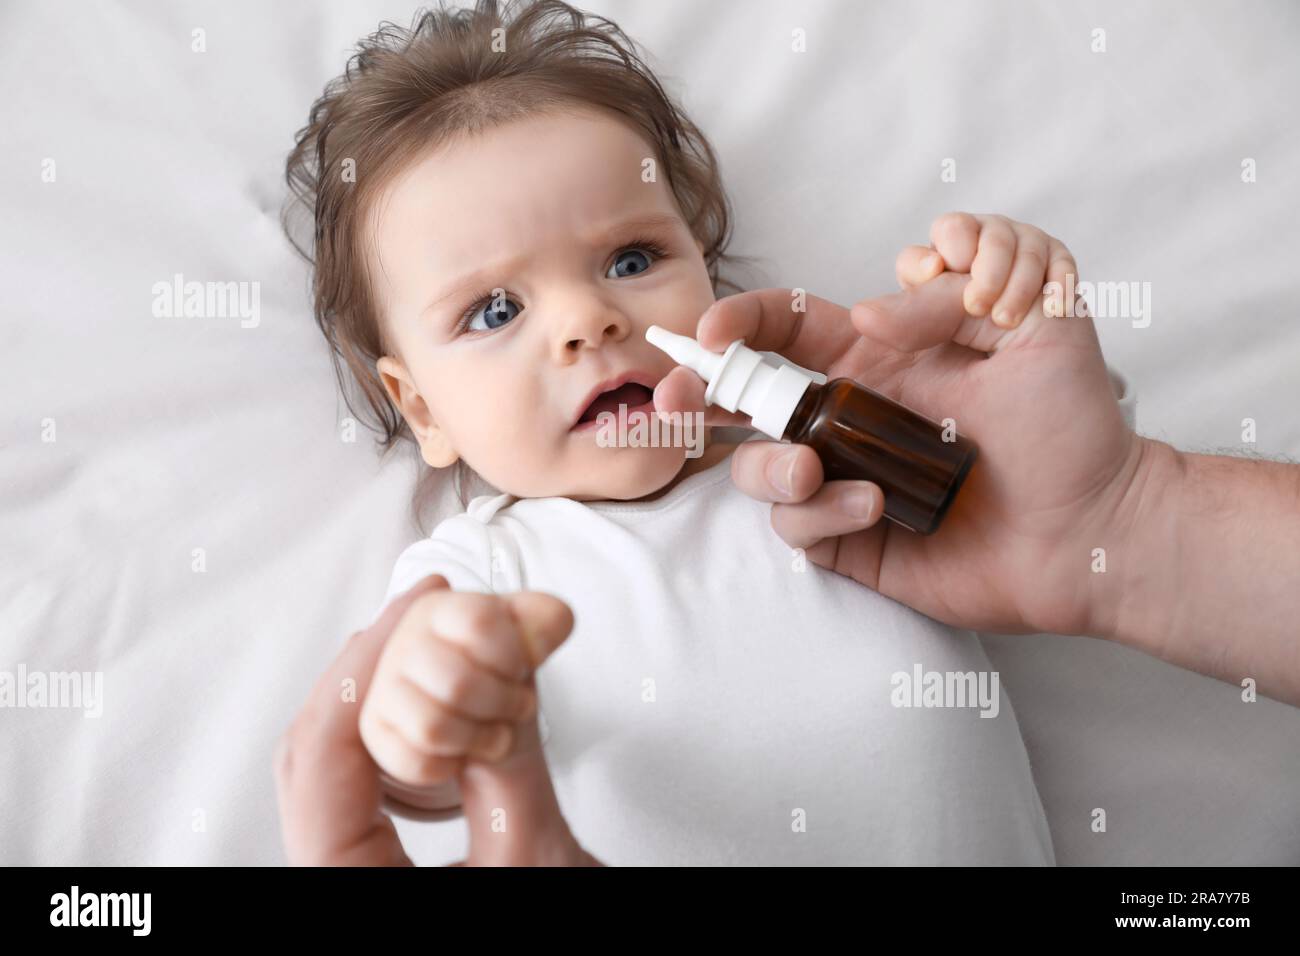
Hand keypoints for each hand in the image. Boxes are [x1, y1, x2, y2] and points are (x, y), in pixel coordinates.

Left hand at [274, 574, 601, 864]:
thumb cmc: (548, 938)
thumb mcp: (532, 859)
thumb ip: (513, 762)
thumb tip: (506, 657)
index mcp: (346, 892)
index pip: (322, 762)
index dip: (361, 671)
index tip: (414, 612)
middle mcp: (331, 882)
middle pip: (315, 754)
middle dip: (370, 667)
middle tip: (428, 609)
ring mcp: (346, 872)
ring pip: (334, 764)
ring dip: (382, 693)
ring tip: (437, 640)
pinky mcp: (372, 863)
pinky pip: (364, 785)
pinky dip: (399, 729)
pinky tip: (438, 700)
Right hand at [654, 212, 1144, 638]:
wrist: (1097, 526)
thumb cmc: (1073, 425)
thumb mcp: (1037, 316)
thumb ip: (962, 281)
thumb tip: (868, 314)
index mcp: (877, 358)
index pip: (788, 325)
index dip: (743, 318)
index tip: (712, 329)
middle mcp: (849, 416)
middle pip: (746, 397)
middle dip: (697, 391)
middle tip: (676, 396)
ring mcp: (844, 479)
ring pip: (760, 467)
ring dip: (773, 466)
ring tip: (817, 471)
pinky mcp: (849, 538)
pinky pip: (796, 526)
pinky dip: (820, 512)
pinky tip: (874, 505)